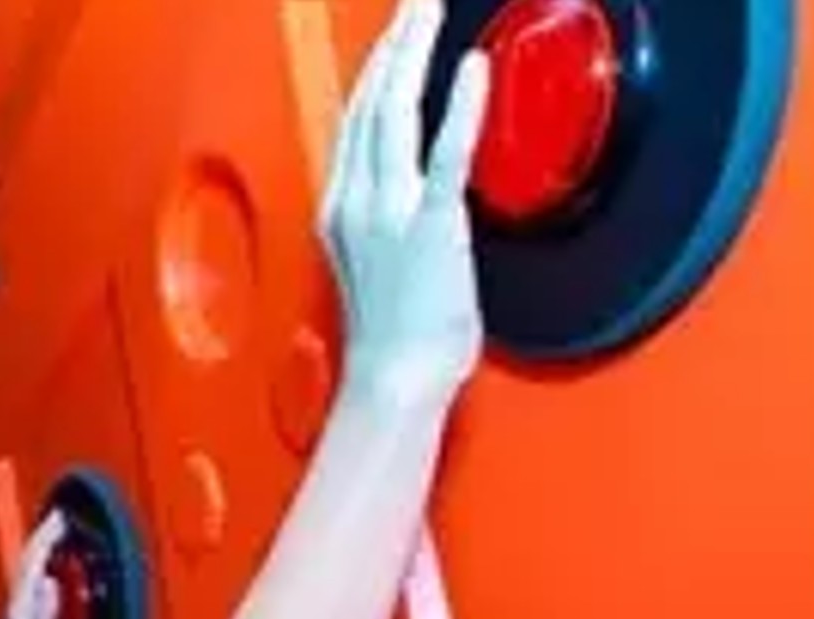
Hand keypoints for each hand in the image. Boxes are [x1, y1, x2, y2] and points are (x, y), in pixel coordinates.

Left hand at [0, 511, 66, 618]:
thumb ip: (44, 613)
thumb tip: (48, 581)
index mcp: (21, 608)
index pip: (32, 562)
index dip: (45, 538)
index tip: (60, 518)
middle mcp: (17, 606)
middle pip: (27, 560)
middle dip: (43, 536)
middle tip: (60, 516)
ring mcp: (20, 612)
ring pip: (30, 569)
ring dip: (43, 548)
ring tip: (56, 532)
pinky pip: (34, 581)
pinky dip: (43, 566)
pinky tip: (51, 568)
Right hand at [320, 0, 491, 411]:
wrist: (394, 385)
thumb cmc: (394, 345)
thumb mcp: (382, 271)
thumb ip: (394, 225)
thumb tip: (423, 203)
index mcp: (341, 211)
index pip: (355, 122)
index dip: (376, 72)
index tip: (395, 39)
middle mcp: (357, 201)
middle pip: (369, 102)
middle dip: (392, 43)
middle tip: (413, 4)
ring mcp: (389, 211)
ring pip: (393, 111)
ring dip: (413, 52)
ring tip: (428, 13)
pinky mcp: (430, 226)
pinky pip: (444, 152)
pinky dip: (460, 106)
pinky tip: (471, 69)